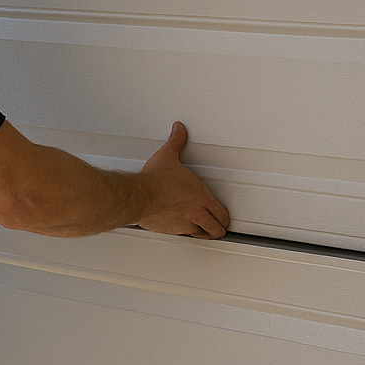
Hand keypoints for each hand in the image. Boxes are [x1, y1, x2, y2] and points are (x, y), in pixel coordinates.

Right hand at [136, 122, 229, 238]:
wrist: (139, 195)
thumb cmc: (154, 180)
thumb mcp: (168, 156)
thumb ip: (176, 142)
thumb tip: (178, 129)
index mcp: (200, 196)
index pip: (221, 213)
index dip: (224, 217)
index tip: (224, 217)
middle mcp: (195, 212)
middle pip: (215, 228)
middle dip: (218, 229)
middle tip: (219, 229)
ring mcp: (183, 223)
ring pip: (201, 233)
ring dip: (203, 233)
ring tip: (204, 233)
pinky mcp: (170, 229)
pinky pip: (182, 235)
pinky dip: (183, 232)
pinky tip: (180, 229)